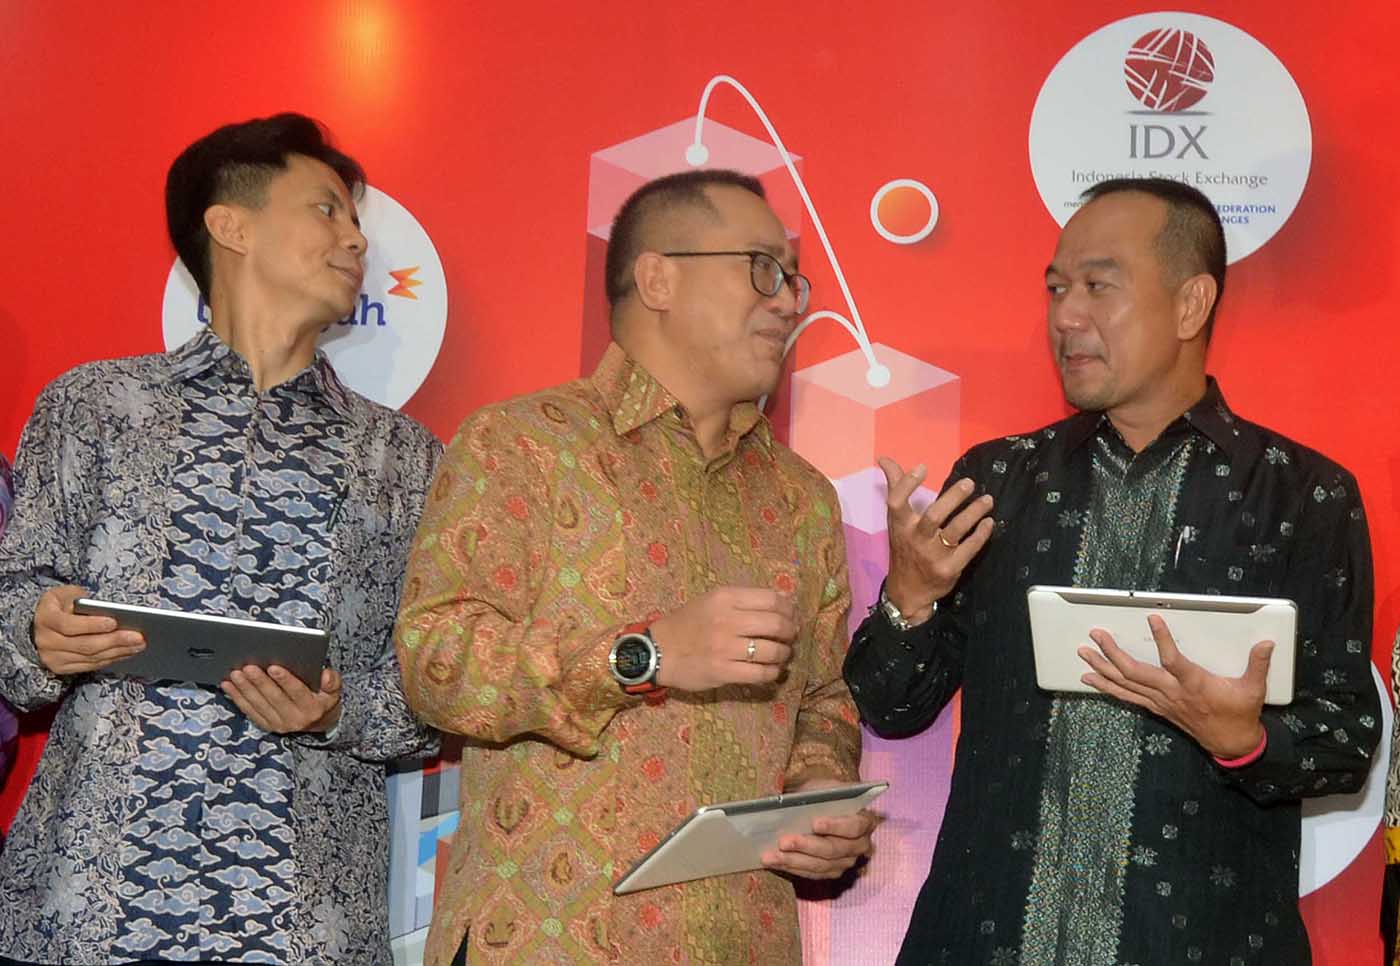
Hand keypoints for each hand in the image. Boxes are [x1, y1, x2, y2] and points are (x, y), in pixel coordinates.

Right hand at [32, 585, 145, 674]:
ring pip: (90, 658)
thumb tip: (108, 611)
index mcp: (45, 619)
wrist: (40, 625)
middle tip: (138, 636)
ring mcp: (53, 658)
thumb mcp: (67, 594)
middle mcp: (46, 641)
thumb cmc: (60, 605)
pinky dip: (111, 659)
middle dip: (114, 641)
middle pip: (84, 645)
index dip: (92, 625)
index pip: (68, 625)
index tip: (114, 622)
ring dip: (118, 652)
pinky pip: (90, 666)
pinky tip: (127, 652)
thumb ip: (82, 600)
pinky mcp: (61, 668)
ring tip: (138, 644)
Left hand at [221, 665, 342, 733]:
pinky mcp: (266, 725)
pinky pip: (249, 711)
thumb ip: (332, 681)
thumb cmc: (323, 699)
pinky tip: (228, 684)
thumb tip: (326, 675)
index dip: (285, 680)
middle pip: (273, 698)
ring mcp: (278, 724)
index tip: (274, 667)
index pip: (297, 692)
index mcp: (312, 709)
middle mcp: (294, 720)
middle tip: (248, 667)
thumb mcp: (334, 691)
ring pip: (258, 705)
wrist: (319, 722)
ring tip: (235, 673)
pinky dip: (237, 697)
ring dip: (244, 689)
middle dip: (259, 682)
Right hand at [649, 587, 797, 691]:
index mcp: (725, 598)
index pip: (771, 599)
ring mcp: (725, 647)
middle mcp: (727, 620)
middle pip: (776, 624)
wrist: (658, 650)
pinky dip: (773, 672)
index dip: (789, 609)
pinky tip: (772, 670)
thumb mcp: (710, 601)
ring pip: (772, 650)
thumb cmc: (687, 623)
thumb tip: (781, 605)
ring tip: (782, 655)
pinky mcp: (723, 671)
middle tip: (791, 636)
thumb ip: (741, 601)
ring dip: (784, 653)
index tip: (792, 616)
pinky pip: (760, 673)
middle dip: (791, 631)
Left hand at [760, 778, 877, 878]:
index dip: (835, 826)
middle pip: (833, 850)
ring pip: (820, 866)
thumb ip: (816, 795)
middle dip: (806, 846)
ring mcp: (846, 862)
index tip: (815, 823)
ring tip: (770, 856)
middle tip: (783, 842)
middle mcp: (860, 845)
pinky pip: (812, 874)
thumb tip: (786, 800)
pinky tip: (774, 862)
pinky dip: (792, 868)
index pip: (854, 826)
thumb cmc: (824, 795)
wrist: (823, 805)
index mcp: (865, 820)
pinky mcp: (831, 872)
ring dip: (793, 861)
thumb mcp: (823, 788)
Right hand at [879, 458, 994, 623]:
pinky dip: (981, 534)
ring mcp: (933, 556)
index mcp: (900, 526)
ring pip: (955, 531)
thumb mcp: (895, 522)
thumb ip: (895, 488)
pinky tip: (988, 523)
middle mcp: (915, 539)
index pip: (897, 502)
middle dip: (953, 498)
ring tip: (988, 500)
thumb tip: (884, 458)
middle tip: (970, 483)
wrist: (907, 592)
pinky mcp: (949, 569)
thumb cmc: (904, 548)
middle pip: (934, 515)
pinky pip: (969, 549)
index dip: (907, 484)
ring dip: (973, 513)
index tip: (923, 467)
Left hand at [1079, 614, 1269, 758]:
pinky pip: (1126, 696)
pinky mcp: (1156, 707)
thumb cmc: (1240, 713)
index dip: (1163, 640)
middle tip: (1096, 634)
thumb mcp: (1253, 689)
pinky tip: (1089, 678)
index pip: (1174, 660)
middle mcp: (1172, 692)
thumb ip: (1258, 664)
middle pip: (1136, 672)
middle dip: (1112, 653)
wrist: (1231, 744)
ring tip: (1083, 652)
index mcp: (1195, 684)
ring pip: (1125, 684)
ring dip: (1102, 668)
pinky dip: (1107, 686)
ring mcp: (1160, 701)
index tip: (1153, 618)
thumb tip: (1267, 642)